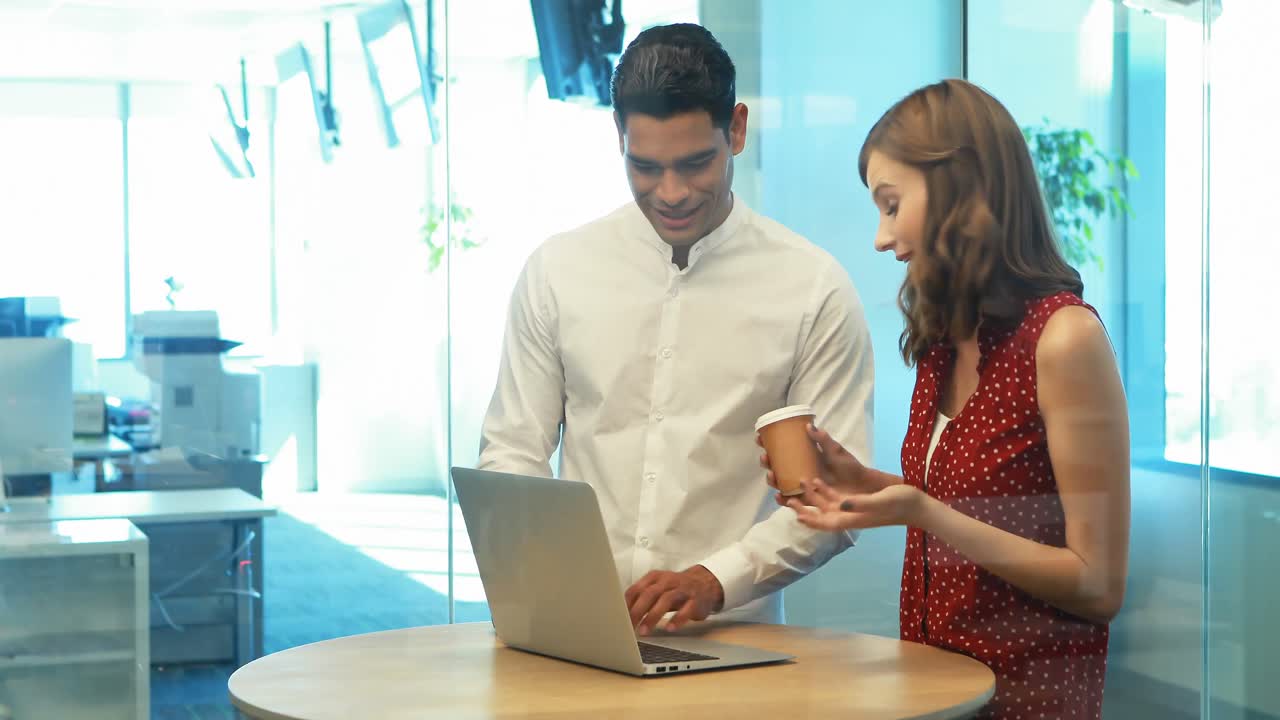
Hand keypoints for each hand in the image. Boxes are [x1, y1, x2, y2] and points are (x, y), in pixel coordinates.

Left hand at [624, 566, 723, 635]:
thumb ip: (642, 598)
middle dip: (637, 611)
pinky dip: (677, 619)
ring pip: (666, 600)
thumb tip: (622, 614)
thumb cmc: (675, 589)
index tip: (619, 618)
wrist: (704, 583)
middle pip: (649, 594)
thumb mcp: (658, 588)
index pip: (636, 589)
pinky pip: (686, 609)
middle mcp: (668, 581)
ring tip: (645, 631)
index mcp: (655, 577)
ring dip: (653, 616)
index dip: (626, 604)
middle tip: (629, 627)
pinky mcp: (695, 600)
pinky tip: (670, 628)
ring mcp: (682, 589)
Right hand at [757, 423, 892, 505]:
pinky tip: (779, 497)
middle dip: (767, 462)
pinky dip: (783, 500)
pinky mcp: (808, 500)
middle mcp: (799, 471)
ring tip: (772, 476)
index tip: (760, 438)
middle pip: (776, 466)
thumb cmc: (849, 467)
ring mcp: (802, 486)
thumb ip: (823, 440)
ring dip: (772, 480)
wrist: (862, 486)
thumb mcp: (836, 451)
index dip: (768, 444)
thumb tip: (809, 426)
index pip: (781, 449)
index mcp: (804, 457)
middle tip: (765, 457)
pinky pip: (791, 502)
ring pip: (780, 484)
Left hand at [784, 478, 928, 531]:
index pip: (826, 523)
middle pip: (822, 514)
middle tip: (788, 498)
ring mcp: (853, 508)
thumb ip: (860, 504)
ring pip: (827, 505)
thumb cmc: (899, 503)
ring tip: (800, 482)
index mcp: (853, 518)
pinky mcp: (858, 501)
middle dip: (805, 508)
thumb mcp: (879, 502)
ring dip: (813, 497)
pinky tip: (818, 480)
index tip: (796, 515)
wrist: (915, 504)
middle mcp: (849, 515)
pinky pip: (837, 498)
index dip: (810, 521)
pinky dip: (825, 491)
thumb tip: (841, 504)